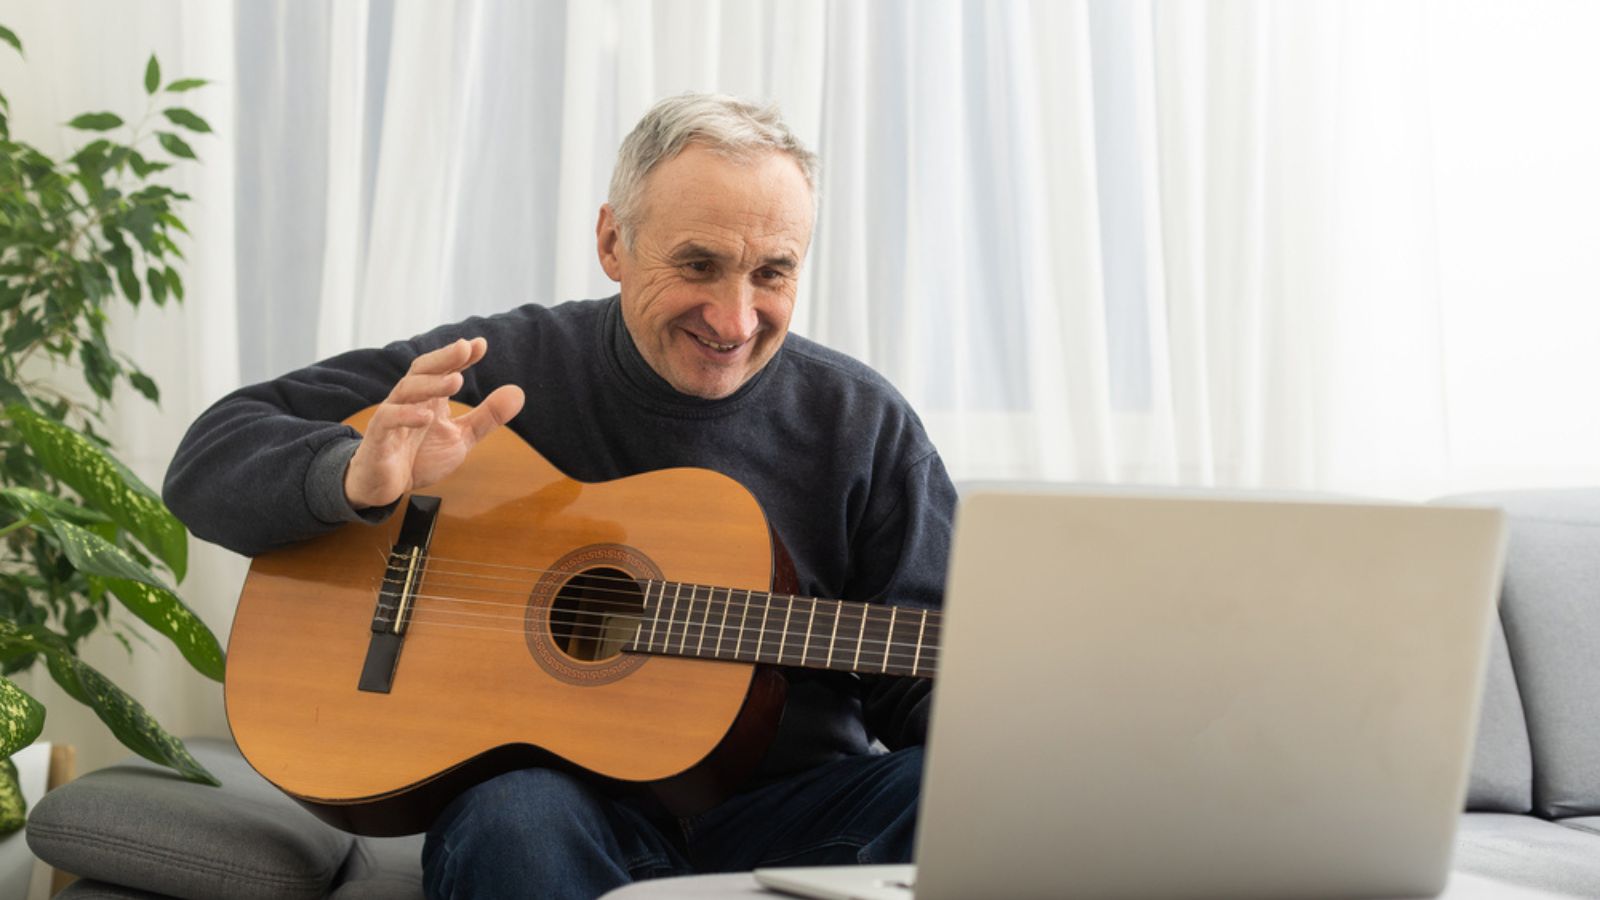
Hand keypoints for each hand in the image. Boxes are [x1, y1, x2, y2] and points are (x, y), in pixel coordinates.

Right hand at [343, 337, 525, 509]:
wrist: (385, 486)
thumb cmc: (419, 457)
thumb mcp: (461, 437)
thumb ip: (486, 417)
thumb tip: (518, 392)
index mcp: (429, 398)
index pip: (443, 369)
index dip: (460, 356)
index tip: (481, 344)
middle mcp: (410, 401)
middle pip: (422, 370)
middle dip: (443, 358)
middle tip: (464, 347)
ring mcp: (392, 416)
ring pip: (406, 390)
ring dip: (430, 384)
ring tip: (456, 381)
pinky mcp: (379, 438)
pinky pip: (388, 420)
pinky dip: (406, 416)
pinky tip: (426, 416)